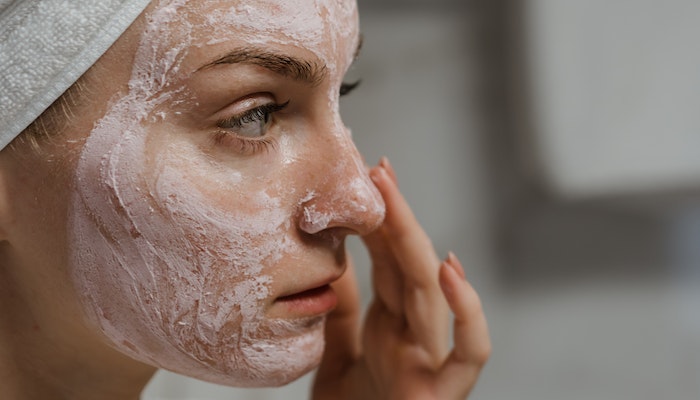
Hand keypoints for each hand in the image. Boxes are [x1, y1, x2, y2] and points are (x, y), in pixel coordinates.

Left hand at [312, 157, 489, 399]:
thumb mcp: (335, 353)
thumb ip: (341, 311)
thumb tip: (332, 259)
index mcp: (390, 323)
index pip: (388, 259)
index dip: (381, 218)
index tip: (369, 175)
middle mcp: (414, 335)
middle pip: (408, 266)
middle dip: (396, 217)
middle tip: (378, 171)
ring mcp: (430, 361)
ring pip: (431, 295)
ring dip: (414, 244)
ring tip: (393, 199)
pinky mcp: (441, 393)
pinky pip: (469, 355)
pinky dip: (467, 314)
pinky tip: (449, 271)